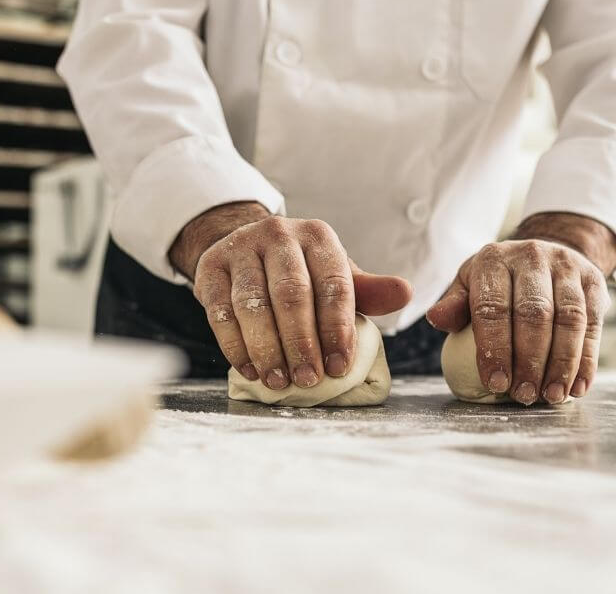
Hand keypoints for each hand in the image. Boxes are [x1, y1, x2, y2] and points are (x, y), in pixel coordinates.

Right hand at [171, 202, 411, 389]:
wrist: (245, 249)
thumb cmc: (300, 271)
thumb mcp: (335, 276)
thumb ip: (368, 291)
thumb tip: (406, 294)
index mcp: (317, 236)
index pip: (334, 284)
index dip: (338, 329)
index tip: (340, 367)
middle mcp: (278, 234)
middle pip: (291, 294)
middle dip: (301, 343)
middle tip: (309, 379)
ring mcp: (240, 248)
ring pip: (252, 304)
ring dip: (267, 349)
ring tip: (279, 381)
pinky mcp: (209, 268)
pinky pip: (220, 312)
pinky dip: (235, 346)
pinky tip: (251, 370)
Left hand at [426, 213, 615, 404]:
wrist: (545, 255)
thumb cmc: (499, 282)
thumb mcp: (470, 285)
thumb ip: (455, 305)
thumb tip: (437, 319)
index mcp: (494, 260)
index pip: (493, 307)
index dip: (495, 348)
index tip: (496, 383)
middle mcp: (532, 257)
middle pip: (534, 314)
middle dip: (529, 360)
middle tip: (524, 395)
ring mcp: (567, 267)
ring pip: (569, 319)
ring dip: (561, 364)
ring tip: (551, 396)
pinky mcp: (594, 281)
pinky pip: (593, 324)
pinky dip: (587, 360)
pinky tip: (577, 386)